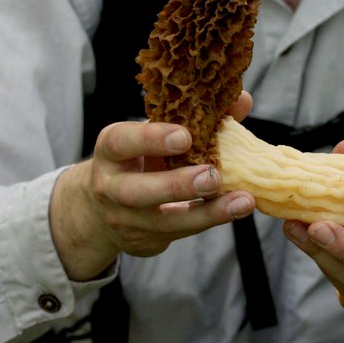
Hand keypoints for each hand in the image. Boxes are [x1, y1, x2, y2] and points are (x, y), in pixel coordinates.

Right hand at [50, 93, 255, 280]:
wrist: (101, 209)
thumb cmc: (140, 159)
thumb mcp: (154, 136)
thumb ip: (194, 117)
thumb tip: (242, 101)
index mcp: (111, 150)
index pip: (121, 142)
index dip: (150, 139)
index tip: (185, 136)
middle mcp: (110, 187)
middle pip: (136, 191)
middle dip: (176, 185)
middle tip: (212, 176)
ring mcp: (124, 219)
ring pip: (163, 221)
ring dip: (206, 213)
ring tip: (241, 201)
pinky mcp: (143, 241)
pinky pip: (178, 233)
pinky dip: (209, 221)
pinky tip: (235, 210)